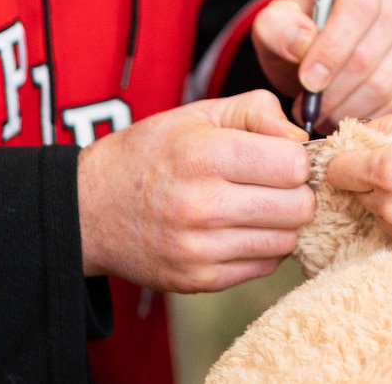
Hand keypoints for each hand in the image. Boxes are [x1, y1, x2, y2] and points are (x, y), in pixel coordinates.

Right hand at [77, 90, 312, 291]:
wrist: (90, 208)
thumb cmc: (150, 153)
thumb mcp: (198, 114)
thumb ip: (256, 111)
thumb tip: (301, 138)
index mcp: (205, 155)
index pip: (294, 165)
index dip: (297, 157)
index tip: (282, 156)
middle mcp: (203, 205)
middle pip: (298, 207)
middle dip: (296, 192)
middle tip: (276, 183)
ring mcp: (201, 249)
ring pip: (286, 241)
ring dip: (282, 223)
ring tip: (258, 205)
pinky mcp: (199, 280)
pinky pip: (264, 267)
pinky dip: (262, 247)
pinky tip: (241, 229)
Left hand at [251, 0, 391, 128]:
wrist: (337, 51)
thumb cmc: (306, 32)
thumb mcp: (279, 24)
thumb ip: (281, 29)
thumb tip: (303, 46)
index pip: (359, 6)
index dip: (331, 49)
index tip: (307, 82)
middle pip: (370, 52)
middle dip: (333, 91)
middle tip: (309, 111)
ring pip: (388, 84)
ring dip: (349, 110)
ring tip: (325, 117)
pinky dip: (376, 121)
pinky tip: (353, 121)